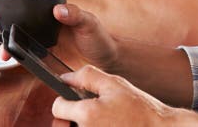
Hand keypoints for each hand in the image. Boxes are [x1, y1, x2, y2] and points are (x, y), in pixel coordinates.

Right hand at [0, 3, 118, 68]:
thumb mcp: (90, 23)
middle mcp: (45, 23)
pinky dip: (15, 56)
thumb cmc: (100, 38)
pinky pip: (24, 54)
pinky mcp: (43, 56)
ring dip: (5, 41)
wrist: (106, 62)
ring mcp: (43, 40)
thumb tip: (58, 10)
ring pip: (17, 37)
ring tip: (3, 50)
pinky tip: (12, 58)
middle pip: (16, 18)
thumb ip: (76, 15)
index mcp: (54, 10)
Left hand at [51, 66, 186, 126]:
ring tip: (99, 122)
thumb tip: (65, 78)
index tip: (76, 101)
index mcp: (87, 114)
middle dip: (69, 118)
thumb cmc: (140, 109)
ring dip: (79, 126)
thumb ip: (87, 76)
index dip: (65, 101)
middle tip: (86, 115)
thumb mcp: (115, 84)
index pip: (57, 108)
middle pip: (60, 126)